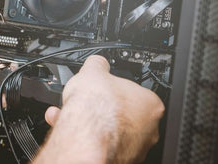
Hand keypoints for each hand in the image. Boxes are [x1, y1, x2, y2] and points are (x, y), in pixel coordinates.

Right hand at [35, 55, 164, 163]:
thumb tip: (97, 63)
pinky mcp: (117, 160)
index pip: (134, 92)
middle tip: (85, 101)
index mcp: (151, 105)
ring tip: (66, 113)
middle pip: (122, 114)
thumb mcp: (93, 71)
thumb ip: (98, 66)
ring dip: (89, 122)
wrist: (83, 136)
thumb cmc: (96, 108)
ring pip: (108, 131)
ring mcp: (134, 149)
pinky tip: (65, 127)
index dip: (113, 88)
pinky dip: (84, 136)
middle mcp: (148, 130)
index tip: (102, 88)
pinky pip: (99, 144)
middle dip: (100, 107)